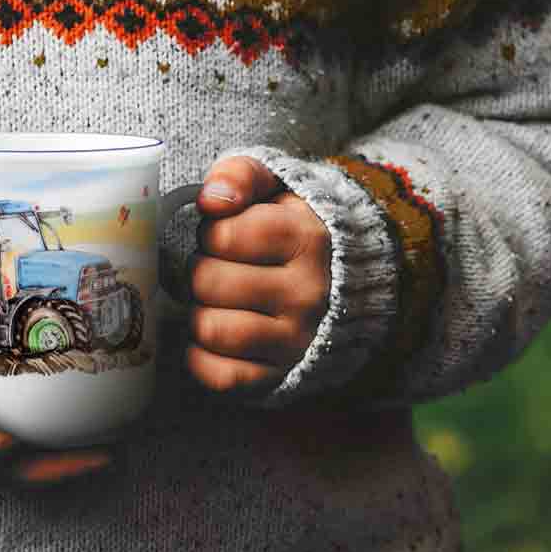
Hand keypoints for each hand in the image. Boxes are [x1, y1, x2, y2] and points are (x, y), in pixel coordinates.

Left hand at [180, 155, 330, 399]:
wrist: (350, 282)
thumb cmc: (295, 231)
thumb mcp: (278, 187)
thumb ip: (240, 175)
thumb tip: (210, 200)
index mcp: (307, 239)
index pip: (222, 235)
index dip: (212, 234)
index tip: (228, 237)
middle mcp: (308, 293)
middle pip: (209, 282)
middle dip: (202, 273)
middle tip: (219, 271)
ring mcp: (297, 339)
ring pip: (211, 330)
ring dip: (200, 315)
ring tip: (217, 304)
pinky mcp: (282, 375)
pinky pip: (221, 376)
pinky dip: (203, 359)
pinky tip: (214, 337)